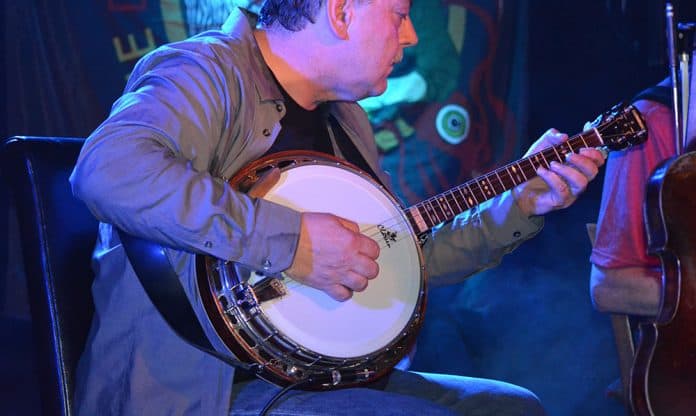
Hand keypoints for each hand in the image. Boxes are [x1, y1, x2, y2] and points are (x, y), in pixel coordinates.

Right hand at [247, 167, 380, 301]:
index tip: (367, 250)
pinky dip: (345, 292)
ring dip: (359, 280)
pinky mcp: (325, 285)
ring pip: (361, 285)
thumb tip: (355, 233)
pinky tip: (342, 286)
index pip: (374, 250)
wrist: (287, 241)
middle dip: (369, 266)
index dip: (371, 250)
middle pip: (372, 270)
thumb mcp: (332, 219)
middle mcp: (347, 260)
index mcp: (351, 242)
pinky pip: (343, 295)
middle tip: (362, 263)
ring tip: (353, 275)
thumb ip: (348, 227)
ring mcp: (337, 275)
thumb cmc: (305, 229)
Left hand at [513, 128, 605, 215]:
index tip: (582, 147)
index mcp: (576, 166)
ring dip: (567, 170)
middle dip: (583, 161)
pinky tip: (541, 171)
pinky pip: (563, 191)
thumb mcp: (539, 148)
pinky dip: (552, 178)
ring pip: (581, 183)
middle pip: (593, 171)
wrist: (517, 189)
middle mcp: (576, 180)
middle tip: (568, 155)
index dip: (595, 153)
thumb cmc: (532, 169)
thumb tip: (564, 136)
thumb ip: (551, 138)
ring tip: (552, 164)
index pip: (596, 161)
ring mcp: (570, 192)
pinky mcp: (559, 201)